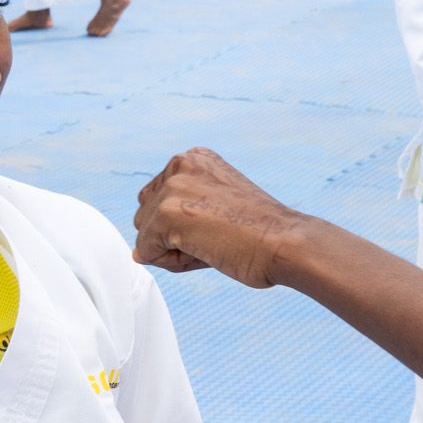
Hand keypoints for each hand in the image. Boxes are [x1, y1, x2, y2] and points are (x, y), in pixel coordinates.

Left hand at [133, 148, 302, 284]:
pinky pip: (147, 252)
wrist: (285, 243)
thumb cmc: (261, 235)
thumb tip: (137, 252)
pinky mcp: (166, 212)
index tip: (222, 224)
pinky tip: (207, 251)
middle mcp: (181, 164)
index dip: (185, 225)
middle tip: (218, 237)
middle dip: (174, 236)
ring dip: (174, 250)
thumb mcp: (217, 209)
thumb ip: (178, 218)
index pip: (160, 200)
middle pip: (146, 216)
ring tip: (214, 243)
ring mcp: (172, 187)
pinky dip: (173, 263)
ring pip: (145, 235)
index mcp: (195, 158)